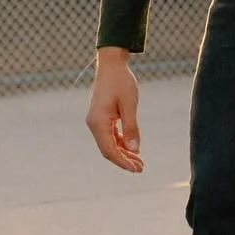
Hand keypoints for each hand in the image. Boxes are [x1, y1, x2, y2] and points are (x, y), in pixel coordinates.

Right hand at [86, 47, 142, 171]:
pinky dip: (121, 143)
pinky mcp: (101, 118)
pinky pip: (110, 136)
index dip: (122, 162)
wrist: (111, 65)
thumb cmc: (121, 82)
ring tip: (139, 162)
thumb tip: (135, 150)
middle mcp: (94, 124)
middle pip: (108, 150)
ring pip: (109, 144)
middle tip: (140, 168)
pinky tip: (133, 148)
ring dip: (123, 153)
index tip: (136, 169)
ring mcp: (96, 121)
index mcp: (98, 122)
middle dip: (124, 160)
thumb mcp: (130, 104)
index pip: (109, 150)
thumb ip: (131, 127)